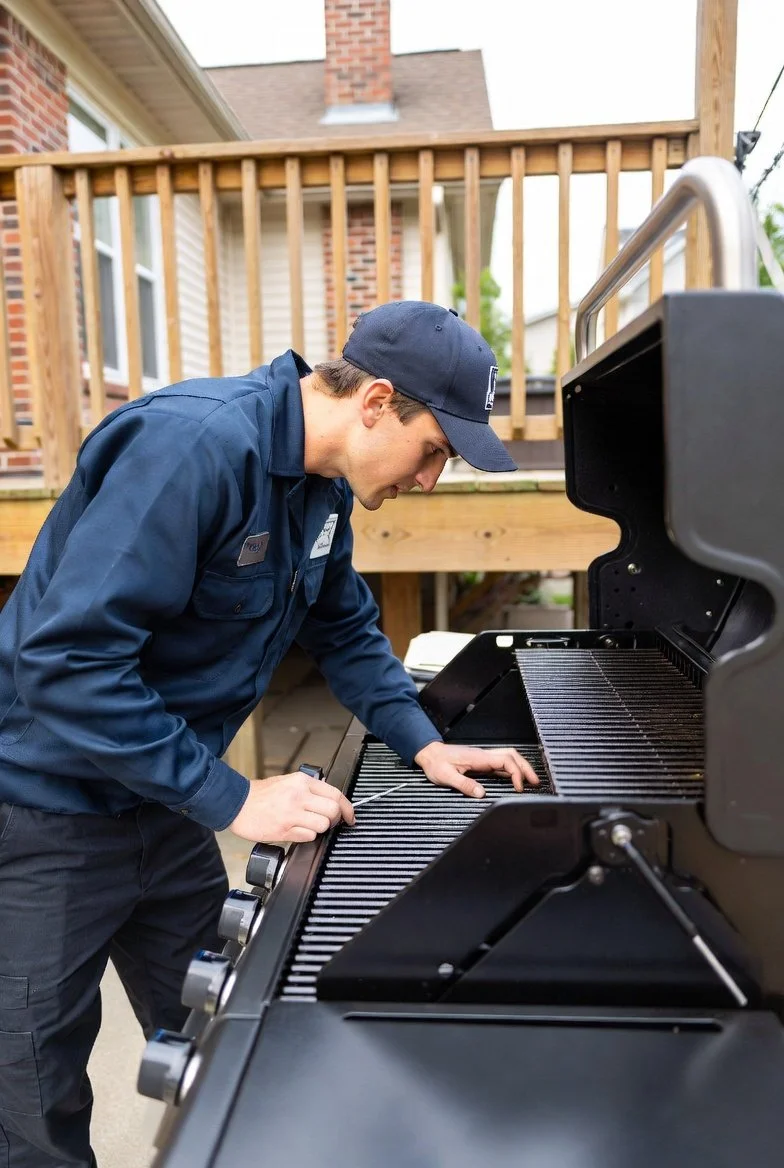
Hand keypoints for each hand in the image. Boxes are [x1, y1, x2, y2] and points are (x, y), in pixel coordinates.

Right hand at [230, 771, 354, 842]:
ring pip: (322, 826)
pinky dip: (306, 836)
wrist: (237, 804)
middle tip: (329, 822)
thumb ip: (309, 788)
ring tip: (308, 825)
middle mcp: (299, 795)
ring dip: (319, 829)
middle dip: (335, 820)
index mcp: (301, 781)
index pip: (336, 794)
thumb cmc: (261, 794)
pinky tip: (295, 830)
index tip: (350, 816)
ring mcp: (291, 813)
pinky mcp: (284, 830)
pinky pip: (308, 837)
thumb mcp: (287, 781)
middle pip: (333, 811)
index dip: (348, 808)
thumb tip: (330, 796)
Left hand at [413, 741, 539, 798]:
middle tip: (535, 783)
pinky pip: (501, 763)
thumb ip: (464, 784)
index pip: (506, 761)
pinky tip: (515, 779)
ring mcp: (483, 758)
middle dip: (526, 768)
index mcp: (478, 758)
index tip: (519, 788)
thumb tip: (482, 794)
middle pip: (512, 756)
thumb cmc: (436, 763)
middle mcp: (483, 756)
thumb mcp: (446, 776)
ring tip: (530, 781)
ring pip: (508, 757)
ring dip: (521, 767)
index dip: (516, 773)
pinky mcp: (481, 762)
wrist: (429, 754)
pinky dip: (512, 770)